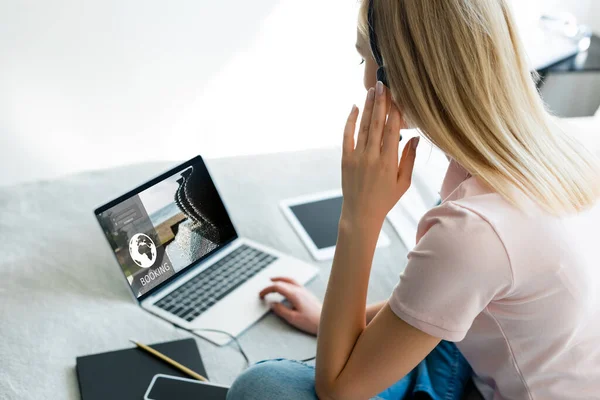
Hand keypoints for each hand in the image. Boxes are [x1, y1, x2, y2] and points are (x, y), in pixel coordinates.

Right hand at [259, 277, 321, 334]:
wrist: (326, 321)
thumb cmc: (311, 321)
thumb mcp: (292, 318)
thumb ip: (281, 310)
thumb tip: (272, 304)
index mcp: (294, 294)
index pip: (277, 287)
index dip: (267, 290)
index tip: (261, 295)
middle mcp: (300, 290)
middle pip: (282, 282)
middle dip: (271, 284)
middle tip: (264, 290)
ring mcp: (304, 291)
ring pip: (290, 280)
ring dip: (280, 279)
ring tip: (273, 280)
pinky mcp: (307, 294)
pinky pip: (295, 283)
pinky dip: (287, 282)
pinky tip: (286, 287)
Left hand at [341, 82, 418, 227]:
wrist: (360, 213)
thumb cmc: (385, 199)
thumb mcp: (403, 182)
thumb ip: (409, 159)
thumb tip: (415, 137)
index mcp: (389, 162)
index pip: (392, 131)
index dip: (394, 112)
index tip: (397, 96)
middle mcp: (372, 157)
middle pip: (377, 124)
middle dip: (380, 102)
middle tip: (383, 83)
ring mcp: (357, 157)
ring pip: (363, 127)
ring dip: (367, 107)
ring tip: (371, 90)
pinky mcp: (345, 159)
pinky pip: (347, 136)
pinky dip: (350, 121)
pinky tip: (354, 108)